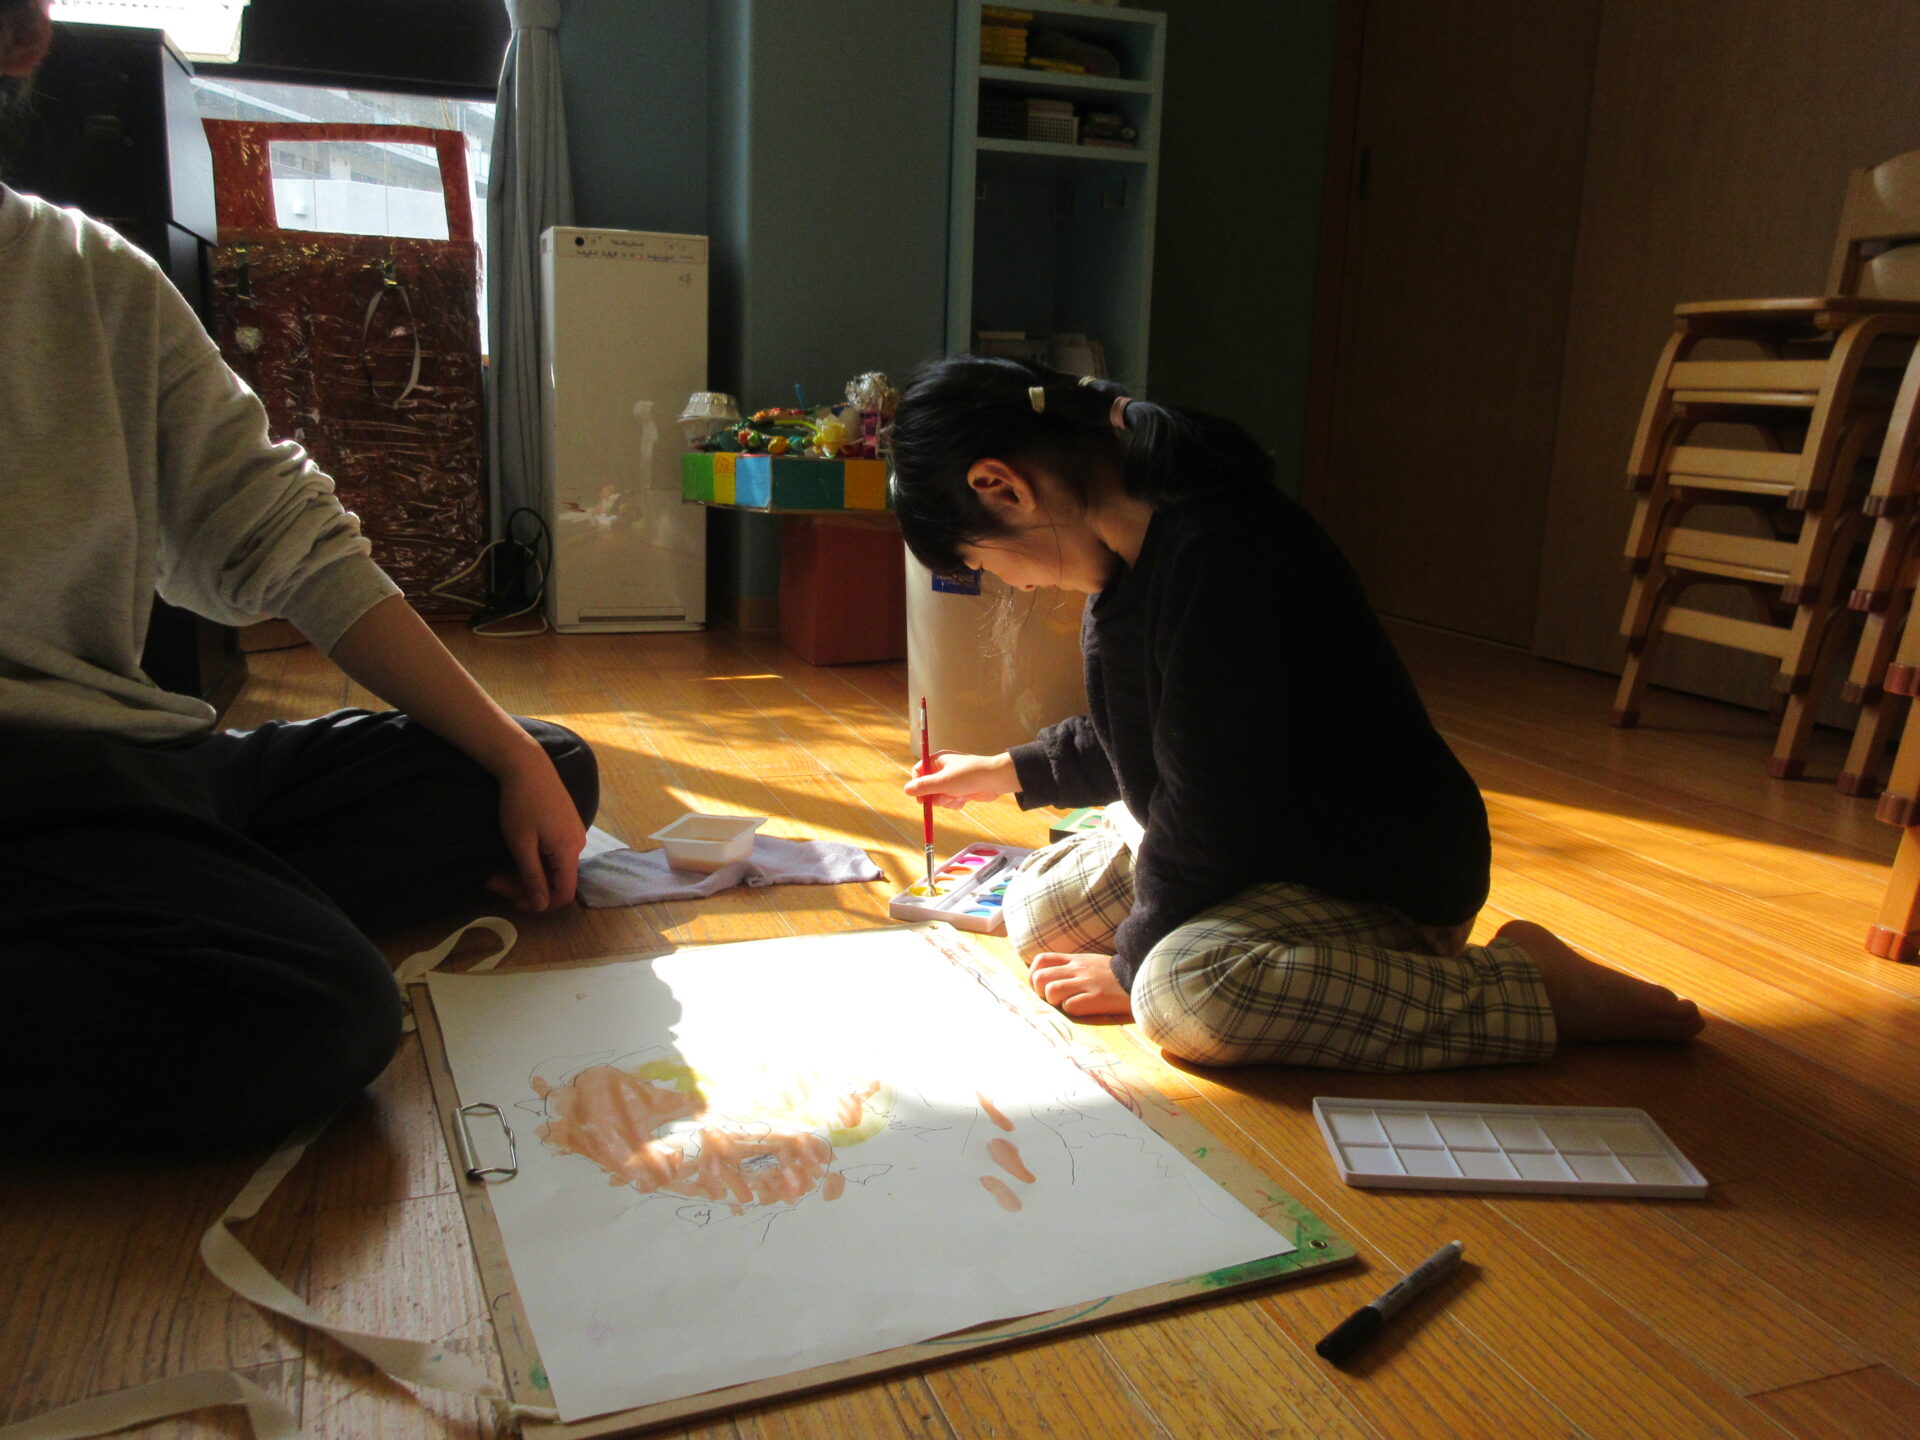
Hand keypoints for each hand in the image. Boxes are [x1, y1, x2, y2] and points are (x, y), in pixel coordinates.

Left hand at [486, 756, 586, 910]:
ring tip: (499, 870)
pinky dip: (535, 859)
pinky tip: (517, 853)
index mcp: (569, 851)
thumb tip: (542, 906)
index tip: (513, 901)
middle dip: (526, 887)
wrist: (528, 765)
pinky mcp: (566, 824)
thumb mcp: (521, 844)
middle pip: (556, 880)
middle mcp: (577, 844)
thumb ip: (533, 877)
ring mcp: (573, 833)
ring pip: (553, 867)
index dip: (541, 904)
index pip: (565, 893)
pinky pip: (554, 853)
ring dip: (527, 874)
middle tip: (494, 882)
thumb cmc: (521, 804)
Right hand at [904, 750, 1017, 809]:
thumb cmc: (969, 776)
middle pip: (927, 788)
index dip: (917, 785)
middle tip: (945, 797)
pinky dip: (956, 802)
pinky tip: (965, 798)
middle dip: (936, 796)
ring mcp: (952, 781)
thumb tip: (906, 790)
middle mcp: (943, 770)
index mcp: (937, 761)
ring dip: (947, 800)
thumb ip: (924, 786)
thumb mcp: (943, 782)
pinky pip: (950, 801)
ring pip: (939, 797)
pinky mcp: (960, 791)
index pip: (918, 772)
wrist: (995, 780)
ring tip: (958, 796)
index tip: (921, 798)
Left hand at [1028, 952, 1133, 1018]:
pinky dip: (1072, 1010)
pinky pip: (1070, 1006)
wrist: (1142, 977)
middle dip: (1040, 992)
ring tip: (1067, 1003)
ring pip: (1051, 991)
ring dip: (1054, 1002)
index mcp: (1075, 959)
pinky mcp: (1097, 998)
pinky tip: (1083, 1008)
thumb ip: (1070, 966)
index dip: (1034, 975)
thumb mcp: (1090, 962)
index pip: (1041, 960)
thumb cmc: (1114, 975)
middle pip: (1040, 978)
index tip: (1042, 986)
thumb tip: (1048, 977)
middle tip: (1052, 999)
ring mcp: (1087, 983)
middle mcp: (1078, 969)